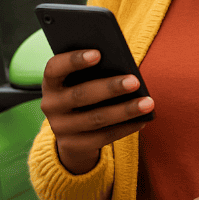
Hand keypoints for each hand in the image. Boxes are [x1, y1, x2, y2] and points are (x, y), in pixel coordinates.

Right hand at [39, 49, 153, 174]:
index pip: (55, 68)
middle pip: (81, 95)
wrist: (70, 131)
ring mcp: (60, 128)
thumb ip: (93, 72)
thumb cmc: (82, 91)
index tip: (98, 53)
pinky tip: (143, 120)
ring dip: (125, 111)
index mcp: (50, 82)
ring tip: (148, 103)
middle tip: (135, 81)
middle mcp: (50, 105)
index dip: (74, 60)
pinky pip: (103, 137)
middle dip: (110, 88)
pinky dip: (126, 128)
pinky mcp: (74, 145)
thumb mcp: (80, 80)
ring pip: (96, 119)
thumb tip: (122, 68)